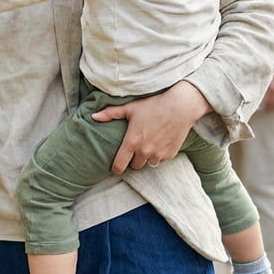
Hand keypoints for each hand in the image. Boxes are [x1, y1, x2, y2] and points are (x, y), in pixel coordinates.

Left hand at [92, 80, 207, 173]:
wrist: (181, 106)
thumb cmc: (153, 104)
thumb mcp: (130, 108)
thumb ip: (110, 113)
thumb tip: (93, 116)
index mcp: (132, 142)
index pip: (120, 164)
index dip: (116, 168)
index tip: (114, 168)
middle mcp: (145, 151)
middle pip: (135, 165)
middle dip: (133, 159)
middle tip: (134, 148)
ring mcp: (159, 154)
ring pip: (149, 164)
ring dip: (146, 158)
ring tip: (147, 144)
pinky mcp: (171, 154)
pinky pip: (161, 160)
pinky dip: (159, 154)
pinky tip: (159, 142)